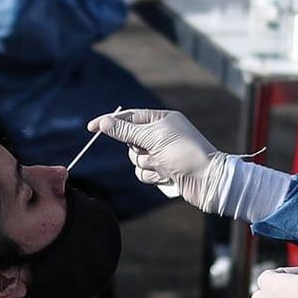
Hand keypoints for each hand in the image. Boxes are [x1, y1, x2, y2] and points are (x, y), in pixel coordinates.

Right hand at [89, 108, 221, 205]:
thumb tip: (104, 122)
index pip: (129, 117)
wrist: (207, 180)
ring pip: (135, 158)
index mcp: (161, 119)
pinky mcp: (163, 170)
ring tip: (165, 165)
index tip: (91, 128)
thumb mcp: (153, 137)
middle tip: (153, 150)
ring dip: (147, 164)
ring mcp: (161, 153)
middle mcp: (161, 134)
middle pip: (129, 140)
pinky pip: (143, 173)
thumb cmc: (184, 152)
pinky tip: (168, 175)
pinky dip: (152, 175)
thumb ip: (126, 130)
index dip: (110, 122)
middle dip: (137, 148)